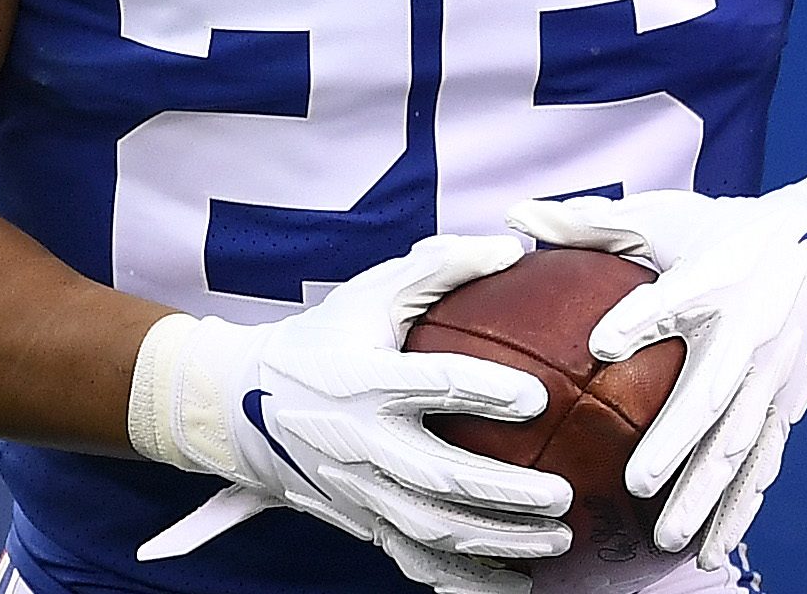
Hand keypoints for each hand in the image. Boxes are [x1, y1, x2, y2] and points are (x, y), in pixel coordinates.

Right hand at [132, 234, 574, 593]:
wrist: (244, 406)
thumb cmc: (324, 338)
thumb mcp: (371, 291)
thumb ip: (440, 266)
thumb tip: (514, 247)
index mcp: (362, 378)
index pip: (429, 385)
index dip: (483, 391)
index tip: (537, 397)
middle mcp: (359, 441)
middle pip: (436, 477)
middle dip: (502, 493)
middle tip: (563, 494)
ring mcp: (359, 490)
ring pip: (431, 529)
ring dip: (497, 541)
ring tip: (558, 539)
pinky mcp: (362, 522)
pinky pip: (415, 562)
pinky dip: (465, 580)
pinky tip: (517, 583)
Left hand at [506, 163, 806, 567]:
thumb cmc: (726, 232)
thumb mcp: (667, 215)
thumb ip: (591, 221)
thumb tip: (514, 218)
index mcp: (715, 278)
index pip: (675, 298)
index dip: (641, 318)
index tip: (601, 343)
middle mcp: (749, 333)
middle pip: (710, 394)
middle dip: (677, 442)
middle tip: (637, 483)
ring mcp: (772, 377)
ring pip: (738, 445)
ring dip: (707, 495)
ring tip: (669, 539)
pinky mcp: (785, 406)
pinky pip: (762, 464)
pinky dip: (739, 510)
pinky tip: (711, 550)